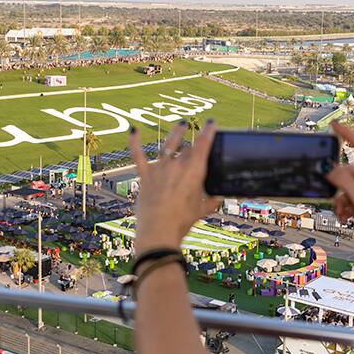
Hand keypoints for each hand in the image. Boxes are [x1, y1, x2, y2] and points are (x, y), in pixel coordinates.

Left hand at [128, 120, 220, 253]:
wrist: (159, 231)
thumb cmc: (182, 221)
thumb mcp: (202, 210)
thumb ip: (212, 201)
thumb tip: (219, 198)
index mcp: (194, 171)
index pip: (203, 144)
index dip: (208, 131)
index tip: (211, 122)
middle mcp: (177, 165)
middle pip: (188, 148)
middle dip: (194, 144)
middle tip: (199, 142)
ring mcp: (160, 169)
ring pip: (168, 145)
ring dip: (176, 133)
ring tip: (181, 124)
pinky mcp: (145, 176)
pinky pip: (138, 156)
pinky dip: (135, 142)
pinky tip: (134, 130)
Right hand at [326, 121, 353, 254]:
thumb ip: (342, 181)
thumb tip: (328, 167)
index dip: (345, 133)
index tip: (333, 125)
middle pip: (349, 173)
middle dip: (338, 186)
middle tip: (330, 197)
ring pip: (351, 188)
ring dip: (342, 200)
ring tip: (341, 214)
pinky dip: (349, 207)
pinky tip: (346, 218)